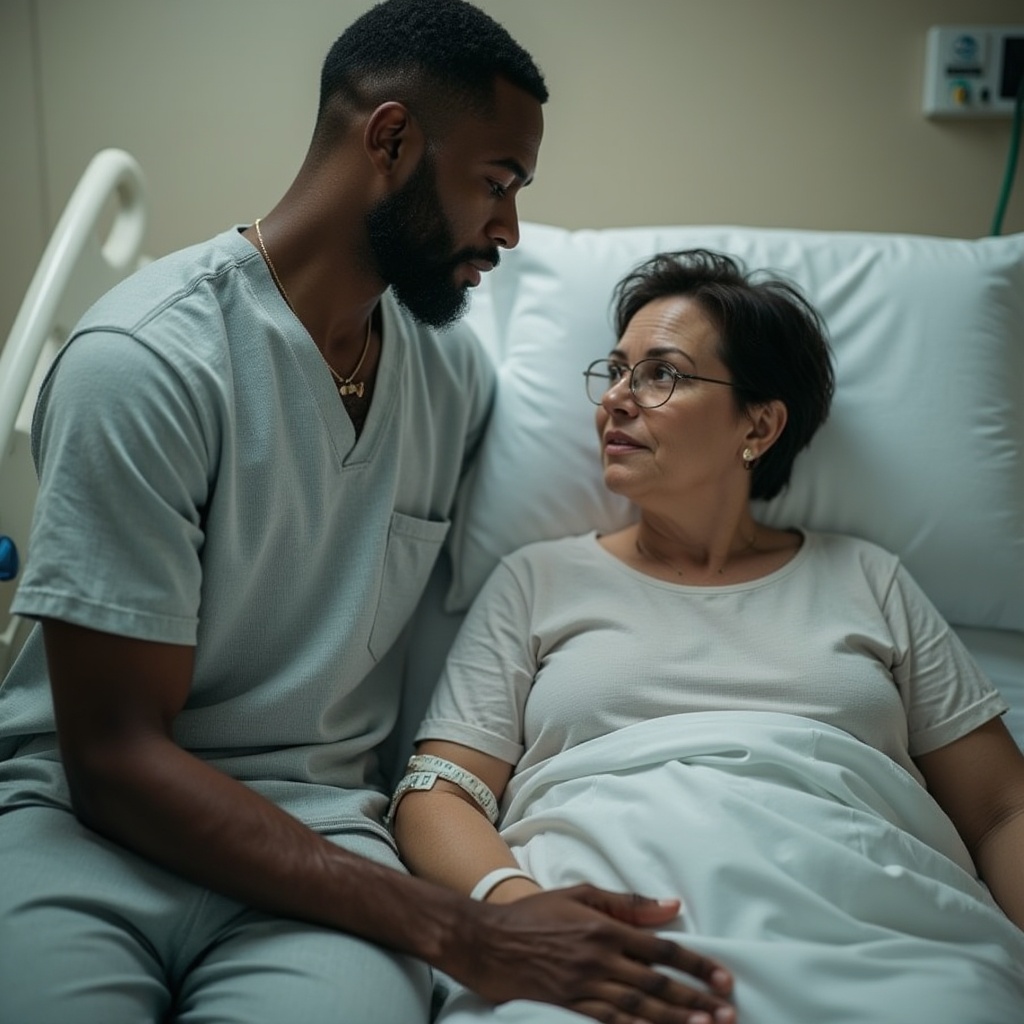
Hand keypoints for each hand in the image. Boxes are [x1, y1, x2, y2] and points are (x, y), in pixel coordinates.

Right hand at [450, 883, 735, 1023]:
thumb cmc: (535, 914)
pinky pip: (610, 1022)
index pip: (661, 948)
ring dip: (676, 1019)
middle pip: (657, 983)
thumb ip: (627, 903)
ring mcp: (584, 985)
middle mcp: (599, 958)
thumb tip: (672, 907)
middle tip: (728, 1013)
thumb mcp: (580, 894)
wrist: (487, 939)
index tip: (723, 978)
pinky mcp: (569, 1006)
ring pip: (640, 1008)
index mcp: (605, 927)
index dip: (696, 964)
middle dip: (696, 999)